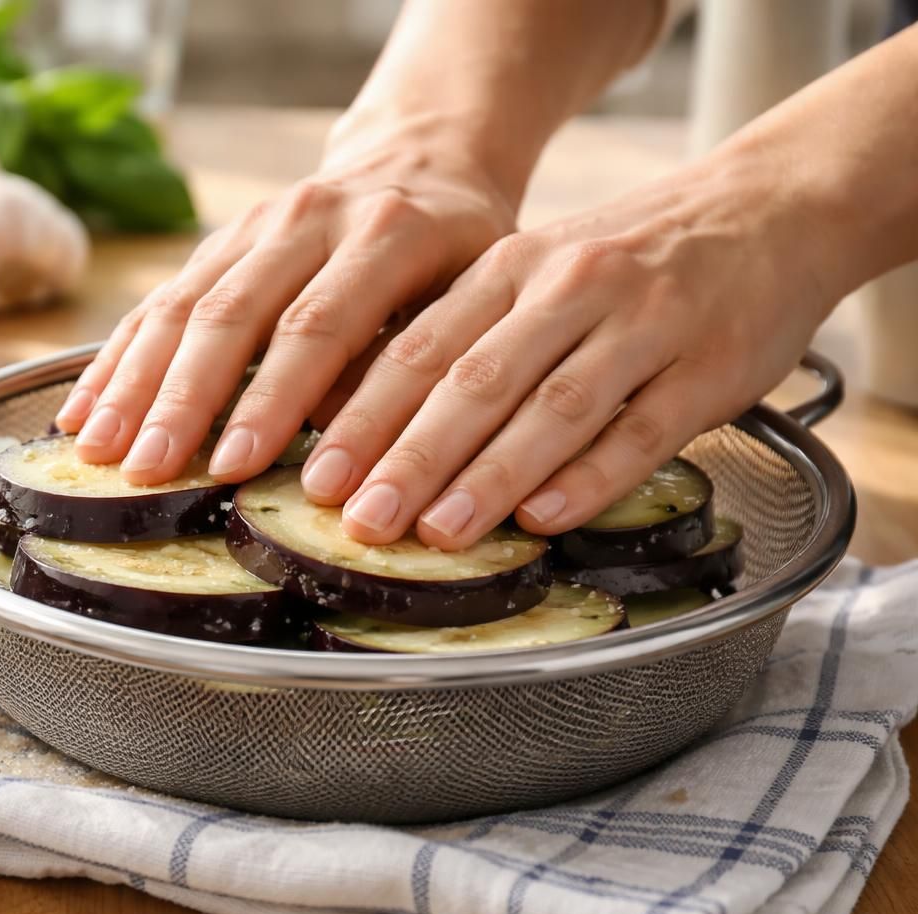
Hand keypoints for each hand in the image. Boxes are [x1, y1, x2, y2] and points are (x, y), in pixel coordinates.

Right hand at [52, 114, 518, 483]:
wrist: (424, 161)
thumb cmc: (461, 255)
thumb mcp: (470, 301)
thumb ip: (411, 368)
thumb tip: (338, 452)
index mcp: (387, 233)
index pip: (317, 324)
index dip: (271, 399)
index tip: (234, 468)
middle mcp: (308, 220)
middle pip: (231, 314)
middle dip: (181, 400)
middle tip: (148, 470)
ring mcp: (254, 227)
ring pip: (181, 305)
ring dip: (133, 385)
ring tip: (97, 453)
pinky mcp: (218, 245)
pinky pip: (158, 302)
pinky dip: (116, 360)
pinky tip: (81, 412)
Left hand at [310, 157, 841, 548]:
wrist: (768, 207)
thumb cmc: (627, 260)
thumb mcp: (534, 274)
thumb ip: (465, 338)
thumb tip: (367, 427)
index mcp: (510, 268)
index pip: (420, 349)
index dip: (364, 418)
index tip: (319, 479)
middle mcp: (569, 289)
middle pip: (475, 382)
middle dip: (412, 458)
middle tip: (362, 520)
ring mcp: (642, 326)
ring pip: (553, 407)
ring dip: (491, 476)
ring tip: (439, 533)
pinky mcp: (709, 367)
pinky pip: (642, 429)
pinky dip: (590, 476)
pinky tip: (545, 517)